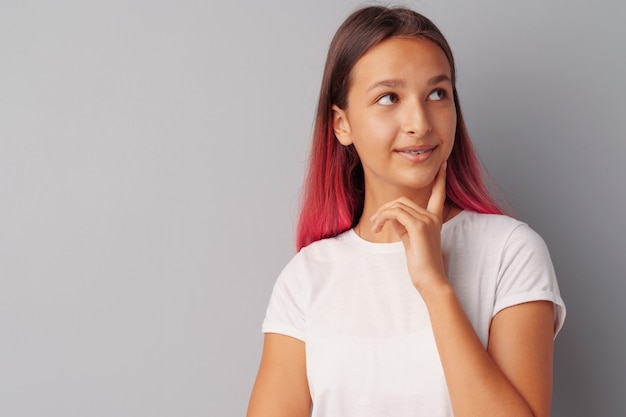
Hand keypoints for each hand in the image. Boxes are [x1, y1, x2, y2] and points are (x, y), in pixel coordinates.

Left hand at [369, 162, 447, 291]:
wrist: (430, 280)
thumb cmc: (421, 263)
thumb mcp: (411, 240)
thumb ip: (404, 225)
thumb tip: (392, 218)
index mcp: (434, 219)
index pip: (439, 193)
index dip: (441, 179)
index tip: (443, 165)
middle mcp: (432, 217)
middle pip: (403, 200)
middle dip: (385, 209)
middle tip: (374, 223)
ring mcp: (427, 220)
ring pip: (397, 205)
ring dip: (381, 215)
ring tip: (374, 227)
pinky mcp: (419, 227)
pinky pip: (395, 213)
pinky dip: (383, 218)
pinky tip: (378, 228)